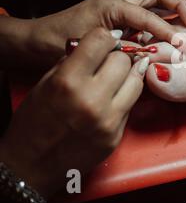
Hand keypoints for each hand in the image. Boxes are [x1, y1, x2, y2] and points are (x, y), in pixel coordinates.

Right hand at [0, 28, 149, 197]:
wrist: (32, 164)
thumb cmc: (35, 121)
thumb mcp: (47, 82)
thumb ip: (74, 61)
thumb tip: (102, 44)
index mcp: (67, 81)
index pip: (101, 40)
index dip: (104, 39)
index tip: (103, 42)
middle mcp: (90, 99)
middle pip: (123, 59)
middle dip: (116, 57)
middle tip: (109, 61)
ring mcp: (108, 119)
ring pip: (136, 79)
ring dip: (128, 74)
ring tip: (116, 76)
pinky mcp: (117, 135)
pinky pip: (133, 103)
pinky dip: (127, 94)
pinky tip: (116, 94)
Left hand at [28, 0, 185, 66]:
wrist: (36, 40)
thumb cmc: (58, 43)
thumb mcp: (93, 50)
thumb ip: (125, 52)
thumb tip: (155, 57)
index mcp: (113, 5)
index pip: (150, 16)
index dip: (170, 32)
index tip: (185, 46)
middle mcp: (118, 0)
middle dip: (181, 5)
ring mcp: (118, 5)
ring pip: (155, 0)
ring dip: (175, 11)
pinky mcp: (117, 14)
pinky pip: (146, 12)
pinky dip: (162, 20)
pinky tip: (171, 35)